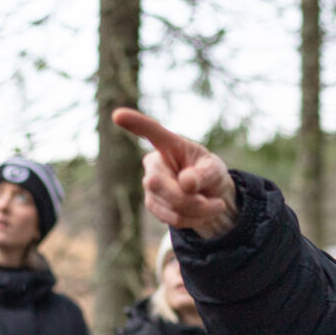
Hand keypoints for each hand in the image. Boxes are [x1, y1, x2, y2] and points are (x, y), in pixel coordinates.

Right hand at [111, 107, 237, 237]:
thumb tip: (185, 183)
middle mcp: (153, 164)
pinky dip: (193, 219)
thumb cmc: (210, 174)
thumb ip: (204, 174)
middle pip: (157, 184)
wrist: (211, 197)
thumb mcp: (215, 170)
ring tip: (214, 205)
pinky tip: (201, 213)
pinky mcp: (153, 205)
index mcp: (169, 145)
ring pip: (170, 206)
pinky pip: (173, 219)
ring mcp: (149, 186)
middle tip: (217, 204)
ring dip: (199, 212)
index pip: (151, 132)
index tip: (118, 114)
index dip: (136, 124)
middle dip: (190, 200)